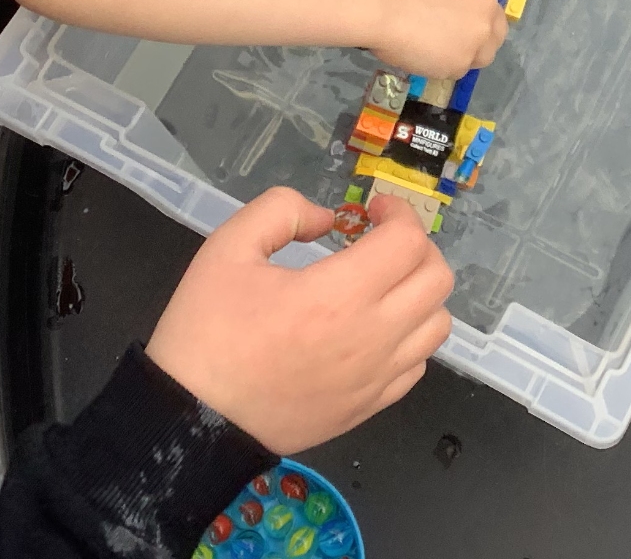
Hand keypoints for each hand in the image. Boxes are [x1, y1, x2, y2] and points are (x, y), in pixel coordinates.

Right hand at [146, 188, 453, 453]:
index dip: (399, 213)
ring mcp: (375, 378)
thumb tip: (326, 218)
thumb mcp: (227, 248)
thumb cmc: (208, 333)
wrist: (193, 421)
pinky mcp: (369, 407)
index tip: (374, 210)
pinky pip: (417, 366)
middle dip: (417, 248)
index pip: (408, 242)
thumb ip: (281, 211)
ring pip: (437, 326)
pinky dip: (409, 338)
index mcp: (339, 294)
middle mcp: (372, 337)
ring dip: (419, 294)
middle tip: (382, 242)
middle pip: (437, 280)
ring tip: (383, 285)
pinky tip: (375, 329)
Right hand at [368, 0, 506, 78]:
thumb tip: (456, 19)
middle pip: (495, 35)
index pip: (491, 11)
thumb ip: (458, 0)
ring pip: (478, 56)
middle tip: (457, 47)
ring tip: (432, 51)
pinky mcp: (463, 62)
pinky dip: (442, 68)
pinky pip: (457, 70)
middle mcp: (486, 10)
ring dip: (461, 57)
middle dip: (481, 43)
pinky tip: (422, 57)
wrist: (385, 8)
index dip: (479, 23)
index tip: (465, 30)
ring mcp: (478, 38)